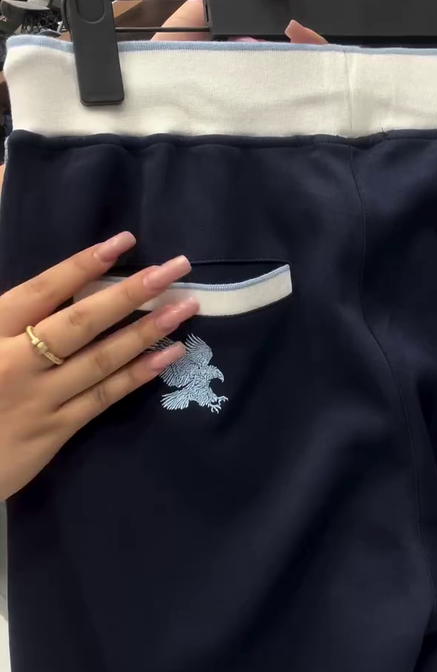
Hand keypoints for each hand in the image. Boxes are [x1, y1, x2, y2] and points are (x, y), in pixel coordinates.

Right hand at [0, 233, 197, 499]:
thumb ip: (13, 309)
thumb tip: (44, 267)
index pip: (44, 289)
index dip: (84, 264)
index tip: (125, 241)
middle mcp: (16, 361)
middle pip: (82, 321)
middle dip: (132, 291)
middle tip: (176, 268)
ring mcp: (39, 398)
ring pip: (101, 359)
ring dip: (147, 331)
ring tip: (185, 307)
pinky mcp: (54, 431)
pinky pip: (103, 397)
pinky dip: (137, 375)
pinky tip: (168, 356)